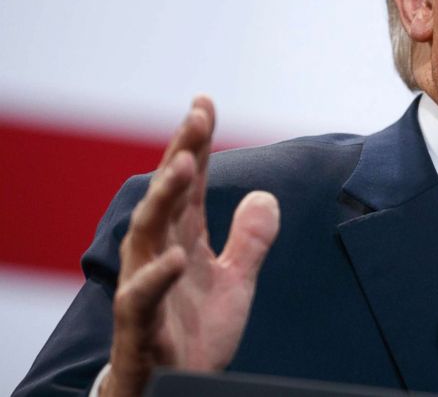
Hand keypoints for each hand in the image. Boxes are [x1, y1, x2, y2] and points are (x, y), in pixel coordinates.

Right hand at [101, 96, 279, 396]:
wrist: (175, 390)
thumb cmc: (195, 334)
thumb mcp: (236, 281)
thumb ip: (250, 239)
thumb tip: (265, 195)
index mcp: (182, 240)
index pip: (188, 183)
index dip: (195, 143)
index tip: (204, 102)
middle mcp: (158, 254)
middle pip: (167, 195)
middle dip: (181, 153)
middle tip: (197, 116)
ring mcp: (145, 287)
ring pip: (147, 233)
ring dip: (164, 197)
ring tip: (186, 164)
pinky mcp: (140, 326)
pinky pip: (142, 298)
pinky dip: (157, 276)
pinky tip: (176, 256)